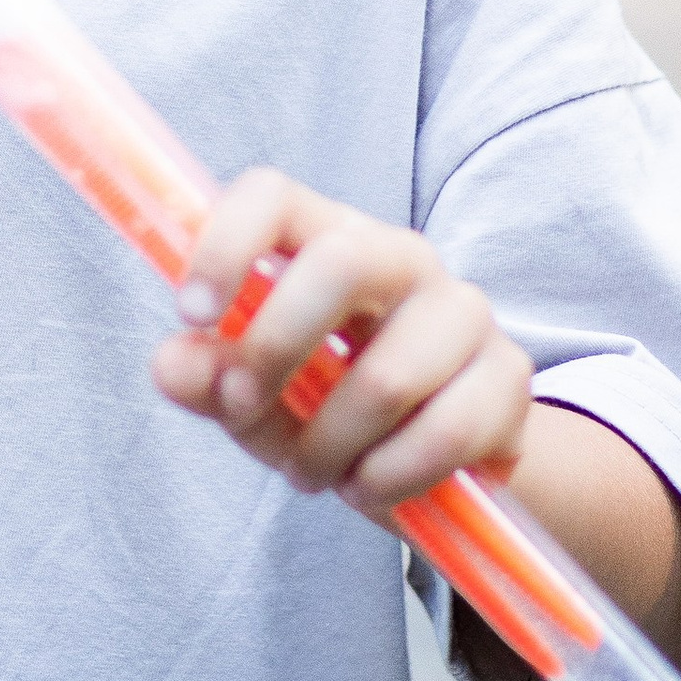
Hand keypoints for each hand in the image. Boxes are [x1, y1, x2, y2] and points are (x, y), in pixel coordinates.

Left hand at [151, 168, 531, 521]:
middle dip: (275, 350)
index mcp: (326, 238)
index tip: (192, 314)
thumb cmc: (329, 411)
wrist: (437, 467)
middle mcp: (401, 257)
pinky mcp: (508, 378)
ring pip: (387, 376)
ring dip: (331, 444)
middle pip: (341, 264)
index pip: (274, 195)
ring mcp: (464, 312)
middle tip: (243, 409)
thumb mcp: (256, 401)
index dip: (227, 244)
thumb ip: (211, 379)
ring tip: (314, 472)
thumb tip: (172, 364)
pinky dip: (389, 477)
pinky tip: (368, 485)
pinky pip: (444, 434)